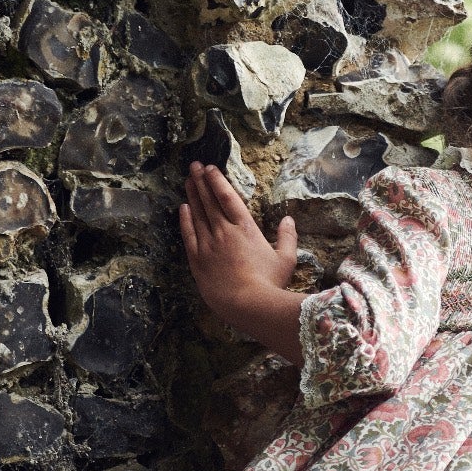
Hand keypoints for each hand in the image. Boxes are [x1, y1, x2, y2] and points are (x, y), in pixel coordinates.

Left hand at [178, 163, 305, 364]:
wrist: (248, 304)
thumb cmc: (269, 284)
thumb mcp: (286, 259)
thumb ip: (287, 237)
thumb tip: (289, 219)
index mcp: (246, 228)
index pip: (228, 197)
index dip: (218, 181)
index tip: (210, 168)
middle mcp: (224, 232)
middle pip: (210, 201)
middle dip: (201, 181)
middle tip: (194, 166)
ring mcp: (209, 245)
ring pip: (198, 214)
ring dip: (192, 195)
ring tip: (188, 180)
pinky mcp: (198, 260)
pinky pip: (189, 235)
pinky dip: (185, 220)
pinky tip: (183, 208)